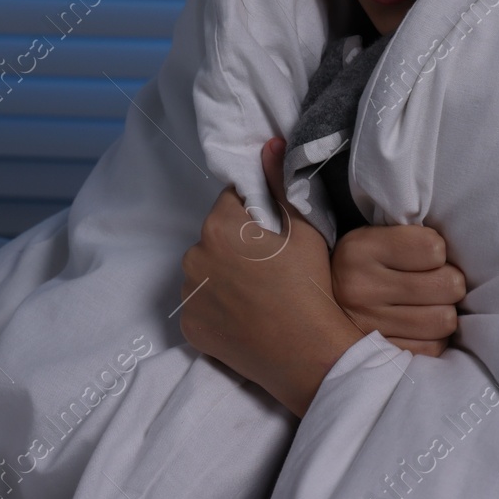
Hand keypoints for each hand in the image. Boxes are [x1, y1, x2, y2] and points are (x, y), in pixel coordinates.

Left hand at [178, 179, 360, 418]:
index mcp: (218, 227)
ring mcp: (188, 294)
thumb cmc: (309, 287)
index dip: (254, 216)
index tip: (273, 237)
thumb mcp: (303, 230)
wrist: (308, 356)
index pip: (230, 202)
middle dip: (235, 246)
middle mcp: (193, 256)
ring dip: (223, 276)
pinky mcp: (189, 326)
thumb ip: (279, 184)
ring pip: (205, 272)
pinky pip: (201, 305)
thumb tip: (270, 142)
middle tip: (270, 270)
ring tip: (258, 296)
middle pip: (214, 238)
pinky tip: (245, 317)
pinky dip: (217, 308)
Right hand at [260, 137, 465, 356]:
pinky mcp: (385, 359)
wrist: (291, 339)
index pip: (433, 246)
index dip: (432, 251)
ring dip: (439, 314)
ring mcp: (376, 329)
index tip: (419, 255)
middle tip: (428, 282)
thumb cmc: (319, 276)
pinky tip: (410, 332)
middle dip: (444, 284)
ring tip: (420, 307)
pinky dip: (429, 342)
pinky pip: (434, 350)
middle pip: (448, 284)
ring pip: (445, 319)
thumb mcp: (315, 233)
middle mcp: (365, 291)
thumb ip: (300, 191)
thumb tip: (271, 145)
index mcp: (356, 253)